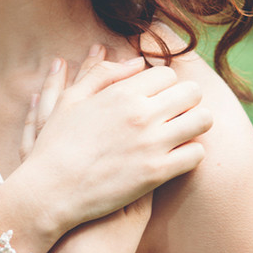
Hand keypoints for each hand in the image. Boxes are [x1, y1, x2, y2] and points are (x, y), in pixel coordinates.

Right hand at [16, 43, 212, 240]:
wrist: (50, 190)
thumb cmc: (57, 143)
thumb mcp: (71, 98)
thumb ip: (103, 73)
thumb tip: (137, 62)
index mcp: (122, 93)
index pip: (168, 74)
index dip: (164, 85)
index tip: (156, 97)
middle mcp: (141, 114)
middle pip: (191, 92)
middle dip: (186, 99)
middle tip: (175, 112)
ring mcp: (152, 144)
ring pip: (202, 120)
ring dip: (195, 123)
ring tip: (182, 131)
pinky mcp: (157, 174)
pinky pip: (196, 155)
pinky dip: (191, 153)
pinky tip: (177, 156)